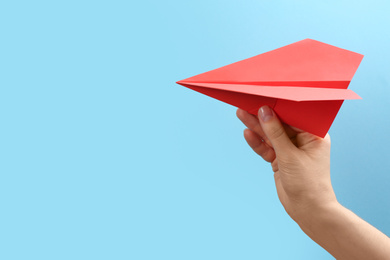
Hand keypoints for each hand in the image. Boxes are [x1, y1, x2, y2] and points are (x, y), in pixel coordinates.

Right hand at [236, 106, 336, 220]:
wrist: (307, 210)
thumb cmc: (307, 183)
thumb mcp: (289, 155)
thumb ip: (275, 133)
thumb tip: (264, 112)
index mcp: (313, 135)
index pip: (294, 115)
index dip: (278, 106)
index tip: (263, 95)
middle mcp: (302, 140)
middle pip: (279, 124)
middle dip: (263, 116)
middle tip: (246, 103)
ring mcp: (290, 150)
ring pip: (271, 135)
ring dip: (256, 127)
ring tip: (241, 113)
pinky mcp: (280, 159)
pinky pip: (267, 148)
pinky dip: (258, 142)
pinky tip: (247, 133)